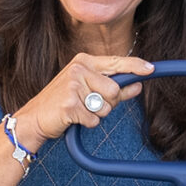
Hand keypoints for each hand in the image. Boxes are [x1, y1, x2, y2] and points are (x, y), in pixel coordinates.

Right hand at [14, 53, 152, 141]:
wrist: (35, 117)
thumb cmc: (64, 103)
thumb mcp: (89, 90)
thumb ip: (115, 88)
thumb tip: (138, 85)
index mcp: (84, 61)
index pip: (116, 62)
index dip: (135, 66)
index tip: (150, 69)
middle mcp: (79, 68)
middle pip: (114, 90)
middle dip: (109, 103)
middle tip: (90, 104)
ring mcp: (73, 85)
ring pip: (105, 106)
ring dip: (97, 114)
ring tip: (79, 110)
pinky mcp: (70, 104)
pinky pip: (94, 119)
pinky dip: (87, 123)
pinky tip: (73, 118)